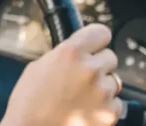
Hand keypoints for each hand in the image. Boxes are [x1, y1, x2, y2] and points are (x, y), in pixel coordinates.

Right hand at [1, 24, 122, 125]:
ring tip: (81, 97)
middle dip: (99, 65)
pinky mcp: (109, 113)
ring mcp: (102, 92)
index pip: (101, 33)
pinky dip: (105, 107)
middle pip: (111, 57)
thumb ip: (63, 55)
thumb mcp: (39, 67)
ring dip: (102, 86)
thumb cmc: (29, 102)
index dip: (96, 41)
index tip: (94, 46)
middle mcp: (89, 69)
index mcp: (71, 52)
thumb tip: (77, 51)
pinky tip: (86, 110)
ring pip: (114, 80)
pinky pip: (116, 103)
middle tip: (82, 77)